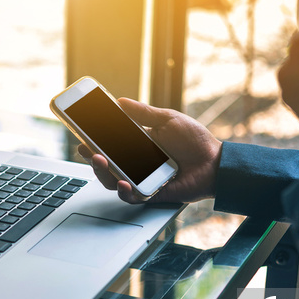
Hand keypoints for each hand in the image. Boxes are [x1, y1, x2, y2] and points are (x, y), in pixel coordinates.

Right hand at [77, 98, 222, 203]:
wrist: (216, 162)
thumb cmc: (195, 141)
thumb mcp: (167, 120)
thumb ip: (143, 113)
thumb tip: (121, 101)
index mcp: (138, 146)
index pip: (110, 145)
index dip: (94, 142)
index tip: (81, 135)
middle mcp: (137, 164)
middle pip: (106, 165)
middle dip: (92, 158)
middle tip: (86, 149)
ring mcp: (143, 180)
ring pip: (113, 182)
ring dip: (103, 173)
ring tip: (101, 162)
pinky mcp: (152, 194)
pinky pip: (132, 197)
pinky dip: (125, 192)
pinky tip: (123, 183)